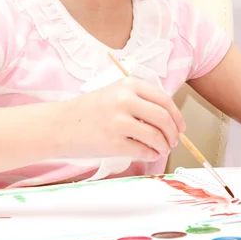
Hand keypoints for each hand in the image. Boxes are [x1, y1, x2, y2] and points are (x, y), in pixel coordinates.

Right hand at [59, 77, 185, 161]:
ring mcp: (119, 122)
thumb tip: (169, 118)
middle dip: (173, 133)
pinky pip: (144, 151)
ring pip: (156, 136)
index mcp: (127, 85)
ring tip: (161, 149)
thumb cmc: (87, 111)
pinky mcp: (114, 143)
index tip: (180, 126)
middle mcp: (125, 100)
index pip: (164, 100)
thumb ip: (139, 100)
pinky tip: (148, 154)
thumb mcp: (114, 93)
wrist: (59, 125)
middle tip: (173, 141)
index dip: (176, 116)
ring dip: (164, 146)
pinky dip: (151, 155)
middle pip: (164, 118)